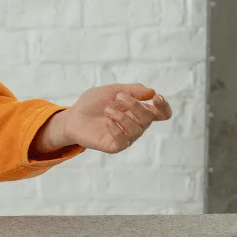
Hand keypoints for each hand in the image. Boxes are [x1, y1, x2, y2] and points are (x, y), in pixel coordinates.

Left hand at [41, 83, 171, 154]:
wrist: (72, 117)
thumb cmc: (93, 103)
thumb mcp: (112, 90)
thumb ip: (132, 90)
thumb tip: (152, 92)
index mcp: (138, 111)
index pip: (161, 113)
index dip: (164, 107)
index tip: (156, 98)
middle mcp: (135, 124)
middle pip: (149, 118)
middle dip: (135, 105)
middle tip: (118, 97)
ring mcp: (126, 136)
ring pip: (137, 130)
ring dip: (123, 117)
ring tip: (107, 109)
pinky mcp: (115, 146)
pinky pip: (124, 141)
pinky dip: (116, 129)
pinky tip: (106, 122)